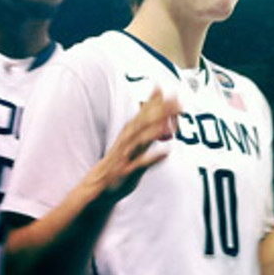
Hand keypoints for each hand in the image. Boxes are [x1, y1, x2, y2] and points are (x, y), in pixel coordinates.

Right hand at [94, 87, 179, 202]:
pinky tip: (166, 153)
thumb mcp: (132, 135)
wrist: (97, 185)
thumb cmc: (119, 158)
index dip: (156, 101)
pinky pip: (141, 164)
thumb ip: (146, 117)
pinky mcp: (127, 171)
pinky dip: (152, 158)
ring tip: (170, 126)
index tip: (170, 89)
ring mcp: (127, 155)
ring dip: (155, 132)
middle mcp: (128, 140)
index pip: (143, 112)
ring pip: (141, 141)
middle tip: (176, 101)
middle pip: (144, 122)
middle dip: (160, 112)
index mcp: (130, 131)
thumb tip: (157, 95)